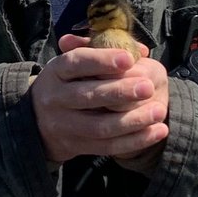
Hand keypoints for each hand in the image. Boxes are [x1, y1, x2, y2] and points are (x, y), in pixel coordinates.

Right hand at [30, 33, 169, 167]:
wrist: (38, 120)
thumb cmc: (68, 83)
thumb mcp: (76, 63)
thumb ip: (104, 51)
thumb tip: (139, 50)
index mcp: (56, 71)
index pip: (76, 63)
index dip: (101, 61)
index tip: (129, 59)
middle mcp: (55, 98)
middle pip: (88, 96)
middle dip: (121, 92)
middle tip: (148, 87)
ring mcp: (63, 125)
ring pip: (100, 126)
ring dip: (133, 120)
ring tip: (159, 111)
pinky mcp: (75, 146)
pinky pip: (108, 146)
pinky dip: (135, 140)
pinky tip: (157, 131)